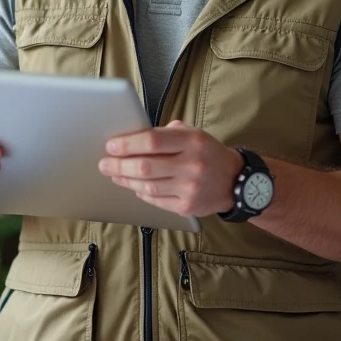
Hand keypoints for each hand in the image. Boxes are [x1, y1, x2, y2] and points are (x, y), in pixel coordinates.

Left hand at [98, 120, 243, 217]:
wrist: (235, 181)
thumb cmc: (207, 153)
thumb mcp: (193, 134)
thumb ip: (165, 133)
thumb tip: (131, 137)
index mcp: (193, 141)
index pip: (152, 140)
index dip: (127, 144)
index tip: (111, 145)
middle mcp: (192, 165)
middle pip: (145, 166)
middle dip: (119, 165)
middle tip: (104, 163)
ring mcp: (190, 188)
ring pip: (147, 186)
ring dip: (125, 180)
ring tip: (114, 174)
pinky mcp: (187, 207)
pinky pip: (155, 200)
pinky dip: (140, 192)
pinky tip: (133, 186)